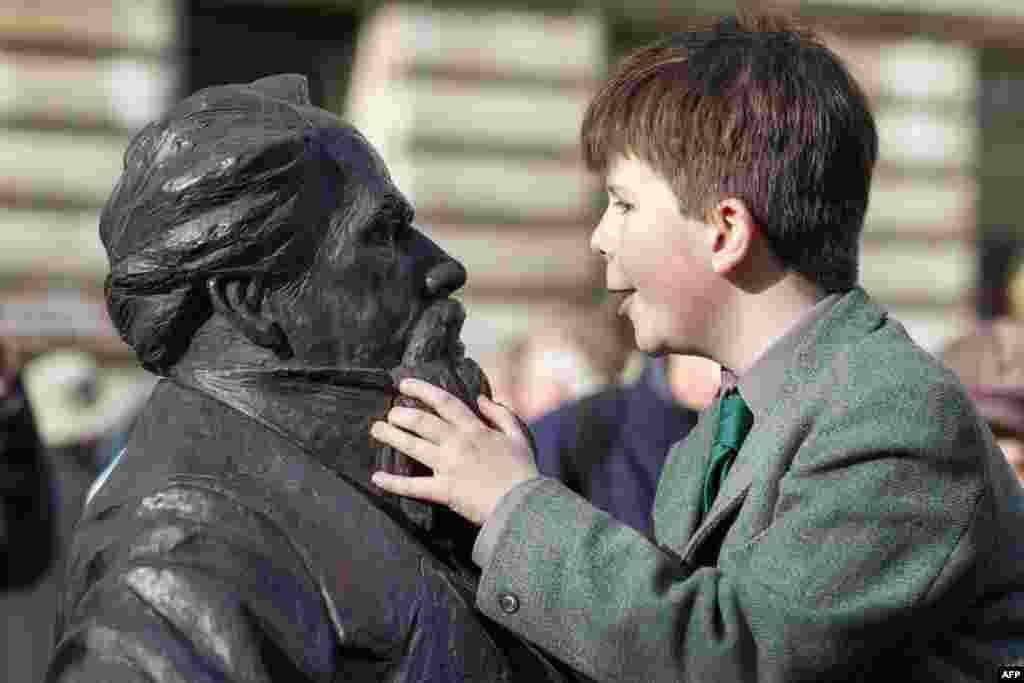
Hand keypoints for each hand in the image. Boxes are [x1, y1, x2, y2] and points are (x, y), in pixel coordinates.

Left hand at [370, 378, 538, 525]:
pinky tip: (377, 478)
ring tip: (377, 429)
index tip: (404, 385)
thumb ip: (500, 414)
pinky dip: (393, 483)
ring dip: (392, 436)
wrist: (524, 504)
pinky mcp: (445, 490)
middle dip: (401, 414)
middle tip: (389, 413)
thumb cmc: (523, 471)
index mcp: (475, 429)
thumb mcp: (517, 436)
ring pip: (413, 446)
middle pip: (422, 422)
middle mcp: (458, 443)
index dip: (422, 390)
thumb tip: (481, 398)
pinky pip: (414, 486)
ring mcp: (449, 466)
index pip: (444, 402)